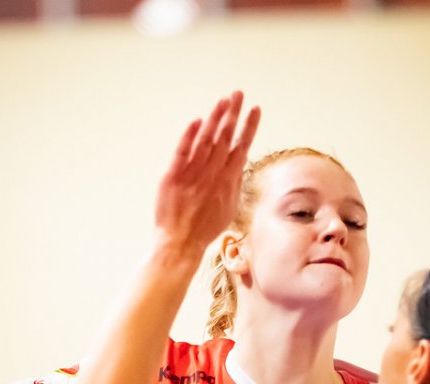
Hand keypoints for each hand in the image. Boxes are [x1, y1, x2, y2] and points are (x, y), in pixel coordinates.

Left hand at [153, 91, 260, 257]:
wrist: (181, 244)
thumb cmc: (205, 229)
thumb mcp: (228, 207)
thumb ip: (233, 184)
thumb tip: (239, 165)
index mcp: (228, 181)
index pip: (241, 147)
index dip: (249, 127)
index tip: (255, 109)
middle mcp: (213, 174)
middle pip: (225, 138)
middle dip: (233, 114)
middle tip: (238, 94)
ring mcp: (193, 174)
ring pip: (206, 140)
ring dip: (215, 118)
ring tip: (223, 101)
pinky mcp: (173, 177)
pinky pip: (182, 152)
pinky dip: (190, 136)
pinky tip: (198, 121)